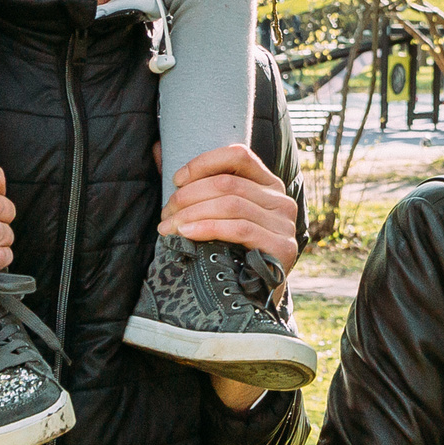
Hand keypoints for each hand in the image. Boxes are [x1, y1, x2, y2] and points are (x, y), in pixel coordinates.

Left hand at [160, 143, 299, 268]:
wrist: (253, 296)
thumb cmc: (229, 249)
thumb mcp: (215, 213)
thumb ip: (191, 182)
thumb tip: (158, 148)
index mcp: (268, 184)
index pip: (239, 155)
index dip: (204, 162)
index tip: (176, 180)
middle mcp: (281, 199)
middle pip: (228, 183)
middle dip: (188, 196)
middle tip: (165, 213)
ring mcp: (285, 223)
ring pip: (231, 205)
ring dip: (192, 214)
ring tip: (168, 227)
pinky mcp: (282, 247)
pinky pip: (239, 229)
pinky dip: (207, 228)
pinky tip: (186, 233)